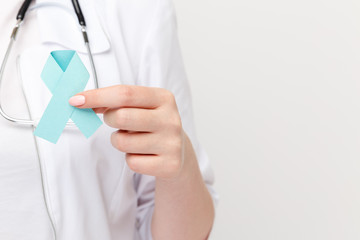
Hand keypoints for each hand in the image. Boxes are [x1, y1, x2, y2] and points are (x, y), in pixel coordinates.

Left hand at [69, 85, 183, 178]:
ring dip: (120, 141)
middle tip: (116, 121)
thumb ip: (116, 101)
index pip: (125, 93)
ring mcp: (172, 143)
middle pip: (121, 116)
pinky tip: (143, 154)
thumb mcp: (141, 106)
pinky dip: (131, 159)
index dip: (97, 96)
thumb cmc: (150, 124)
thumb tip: (81, 101)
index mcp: (164, 98)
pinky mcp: (170, 165)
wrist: (178, 152)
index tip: (75, 100)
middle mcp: (171, 119)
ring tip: (134, 139)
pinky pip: (132, 162)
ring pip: (123, 142)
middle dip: (109, 120)